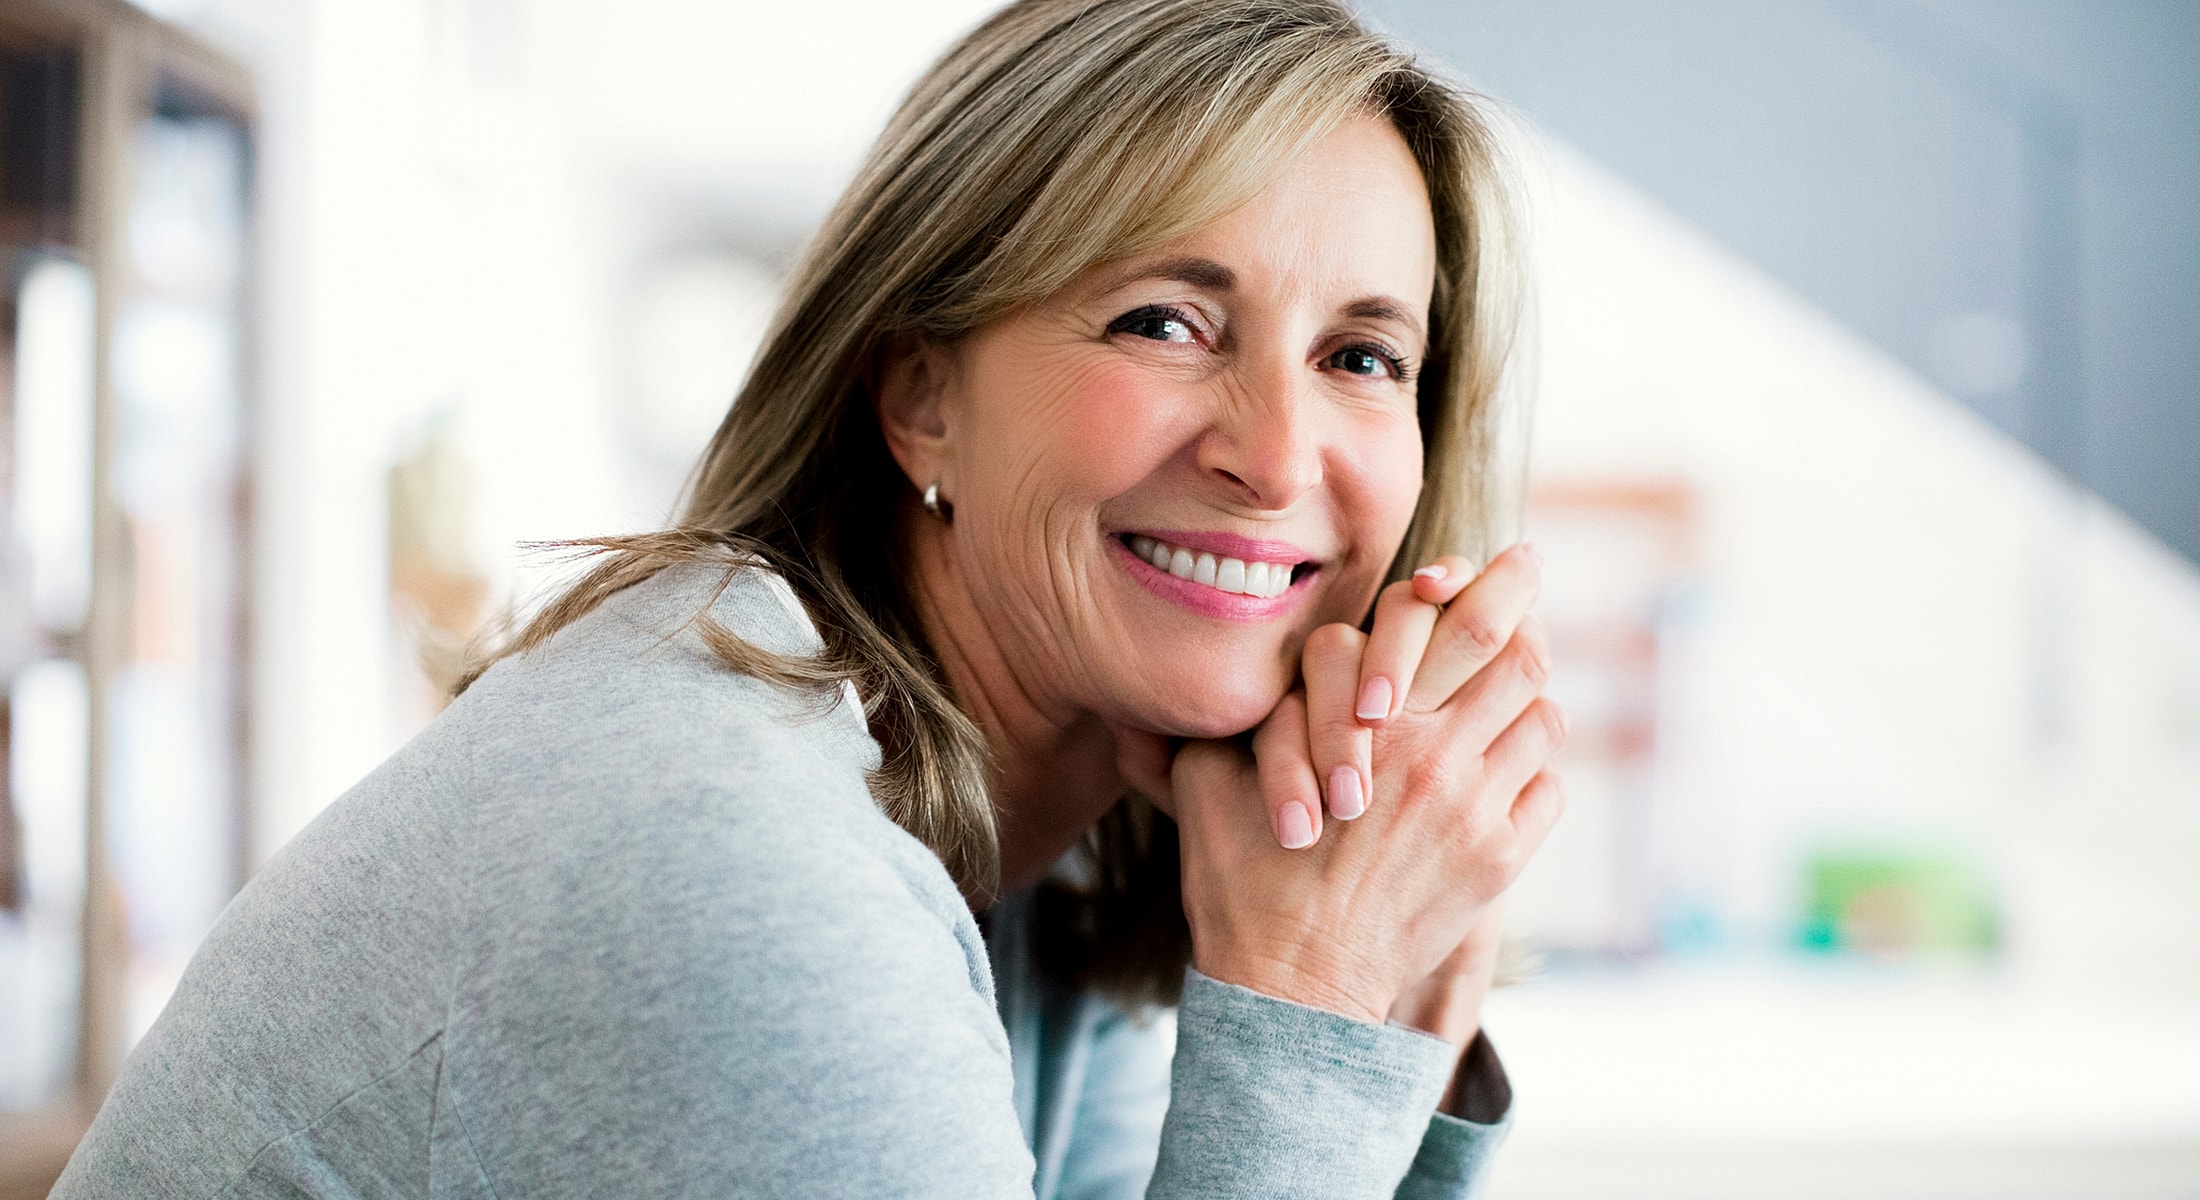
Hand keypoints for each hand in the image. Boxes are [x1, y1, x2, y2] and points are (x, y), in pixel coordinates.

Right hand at [1120, 544, 1566, 1023]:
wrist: (1291, 986)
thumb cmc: (1243, 880)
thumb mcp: (1210, 781)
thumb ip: (1239, 713)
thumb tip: (1229, 665)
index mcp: (1372, 724)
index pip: (1461, 624)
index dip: (1491, 583)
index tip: (1506, 561)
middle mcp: (1438, 759)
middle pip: (1522, 659)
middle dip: (1530, 614)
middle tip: (1530, 584)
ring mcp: (1477, 813)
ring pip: (1541, 721)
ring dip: (1523, 700)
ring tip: (1500, 692)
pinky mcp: (1498, 863)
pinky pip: (1546, 790)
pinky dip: (1531, 771)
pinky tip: (1498, 772)